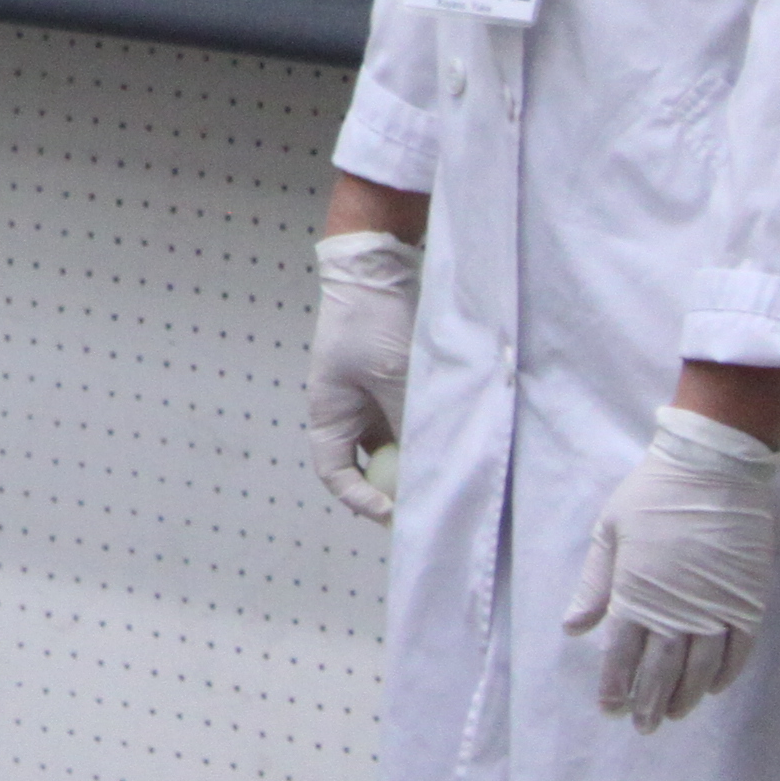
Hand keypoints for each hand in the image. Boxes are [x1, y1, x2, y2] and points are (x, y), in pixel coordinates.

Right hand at [308, 230, 418, 522]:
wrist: (375, 269)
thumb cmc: (370, 320)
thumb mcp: (394, 375)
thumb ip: (410, 419)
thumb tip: (433, 463)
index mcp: (329, 411)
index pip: (334, 472)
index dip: (360, 499)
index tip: (394, 511)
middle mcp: (348, 412)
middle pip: (366, 467)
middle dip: (393, 489)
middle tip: (427, 506)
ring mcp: (372, 400)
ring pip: (392, 448)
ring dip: (414, 462)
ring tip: (445, 475)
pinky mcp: (395, 387)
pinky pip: (408, 426)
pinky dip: (425, 438)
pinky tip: (450, 442)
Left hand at [564, 409, 779, 729]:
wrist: (712, 473)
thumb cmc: (651, 496)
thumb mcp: (608, 533)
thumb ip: (595, 585)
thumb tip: (574, 627)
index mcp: (636, 591)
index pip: (623, 652)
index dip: (616, 684)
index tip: (609, 709)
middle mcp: (676, 608)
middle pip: (662, 669)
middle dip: (648, 700)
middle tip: (641, 726)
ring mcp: (715, 607)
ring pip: (701, 668)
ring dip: (686, 696)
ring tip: (672, 715)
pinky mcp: (747, 602)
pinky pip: (738, 650)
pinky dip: (726, 674)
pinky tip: (714, 690)